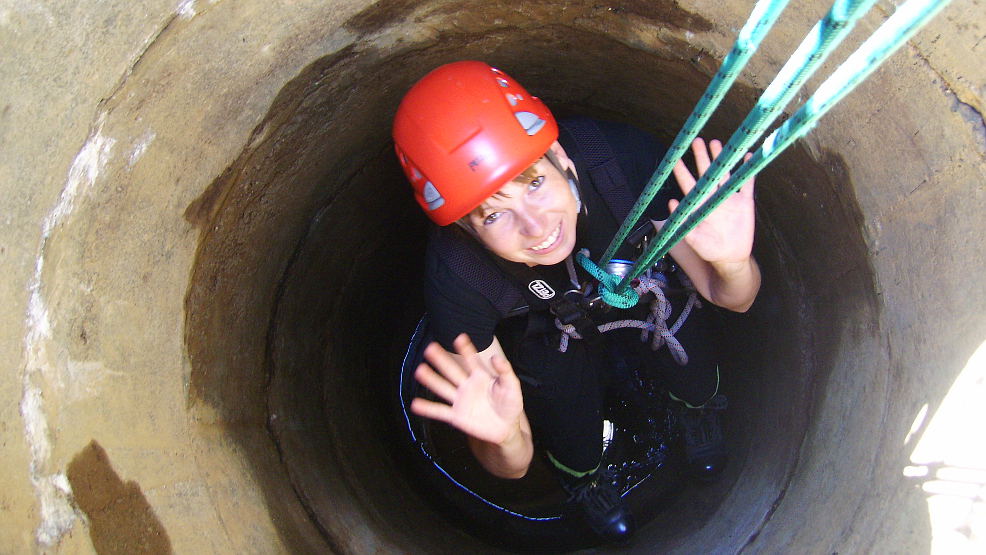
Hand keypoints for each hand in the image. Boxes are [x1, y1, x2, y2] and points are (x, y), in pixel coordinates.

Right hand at [410, 334, 524, 445]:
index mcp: (481, 377)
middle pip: (452, 371)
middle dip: (442, 359)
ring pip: (443, 388)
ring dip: (431, 380)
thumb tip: (496, 357)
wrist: (506, 428)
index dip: (466, 349)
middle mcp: (467, 386)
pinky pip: (440, 411)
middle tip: (430, 347)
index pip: (472, 360)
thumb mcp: (512, 386)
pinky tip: (415, 404)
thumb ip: (505, 372)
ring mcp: (460, 400)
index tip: (459, 337)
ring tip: (419, 370)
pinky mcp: (457, 416)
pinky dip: (428, 408)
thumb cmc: (510, 404)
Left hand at [669, 138, 755, 266]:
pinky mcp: (745, 203)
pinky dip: (747, 170)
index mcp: (700, 205)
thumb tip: (672, 203)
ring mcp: (729, 199)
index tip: (676, 158)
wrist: (730, 258)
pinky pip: (747, 183)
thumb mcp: (693, 239)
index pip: (689, 184)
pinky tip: (747, 156)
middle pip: (707, 173)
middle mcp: (713, 198)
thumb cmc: (709, 250)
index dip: (683, 171)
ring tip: (716, 143)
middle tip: (696, 141)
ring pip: (725, 174)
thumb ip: (682, 222)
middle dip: (701, 157)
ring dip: (721, 159)